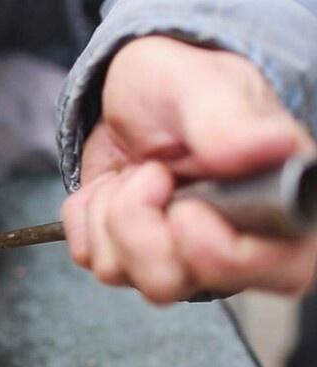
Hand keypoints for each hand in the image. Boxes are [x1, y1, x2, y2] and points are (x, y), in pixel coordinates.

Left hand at [61, 35, 316, 302]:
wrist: (134, 94)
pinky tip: (115, 186)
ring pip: (122, 273)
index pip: (280, 271)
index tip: (184, 208)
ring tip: (137, 171)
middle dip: (139, 223)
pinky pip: (89, 257)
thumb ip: (230, 120)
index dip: (217, 252)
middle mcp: (235, 246)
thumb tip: (270, 148)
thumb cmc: (182, 86)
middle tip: (154, 172)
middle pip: (172, 283)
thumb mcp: (203, 84)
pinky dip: (87, 215)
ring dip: (111, 211)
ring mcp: (177, 260)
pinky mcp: (128, 259)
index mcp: (280, 205)